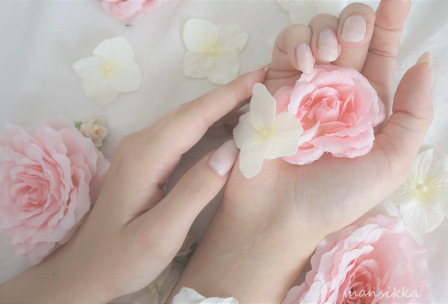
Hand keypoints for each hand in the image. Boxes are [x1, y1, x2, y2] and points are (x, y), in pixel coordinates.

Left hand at [0, 70, 264, 303]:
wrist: (87, 268)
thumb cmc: (123, 257)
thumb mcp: (161, 234)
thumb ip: (195, 191)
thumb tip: (229, 151)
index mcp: (145, 157)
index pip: (194, 116)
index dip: (229, 95)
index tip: (260, 76)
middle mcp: (140, 144)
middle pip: (191, 110)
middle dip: (230, 94)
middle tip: (266, 83)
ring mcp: (140, 148)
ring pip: (187, 118)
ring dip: (221, 107)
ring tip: (256, 102)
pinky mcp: (145, 157)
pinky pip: (181, 131)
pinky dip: (208, 123)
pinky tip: (228, 127)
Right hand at [171, 0, 432, 301]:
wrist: (280, 215)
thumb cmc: (335, 196)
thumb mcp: (391, 164)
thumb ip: (413, 115)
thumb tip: (422, 61)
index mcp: (368, 103)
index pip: (382, 51)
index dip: (391, 21)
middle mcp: (337, 88)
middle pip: (351, 32)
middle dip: (356, 21)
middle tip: (352, 38)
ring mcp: (304, 84)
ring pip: (317, 32)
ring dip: (325, 31)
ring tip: (326, 56)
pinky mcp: (274, 84)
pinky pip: (285, 46)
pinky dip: (295, 44)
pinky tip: (304, 65)